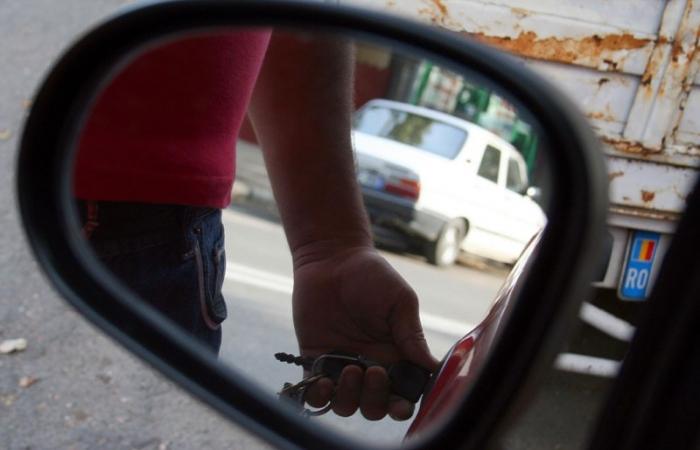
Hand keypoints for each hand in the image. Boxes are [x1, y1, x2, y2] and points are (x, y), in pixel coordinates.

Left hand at [291, 243, 438, 420]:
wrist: (332, 258)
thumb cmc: (372, 275)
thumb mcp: (400, 302)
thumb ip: (413, 336)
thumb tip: (434, 368)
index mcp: (396, 355)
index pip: (403, 394)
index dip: (402, 405)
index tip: (400, 402)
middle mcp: (369, 366)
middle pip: (376, 406)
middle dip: (376, 399)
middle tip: (374, 372)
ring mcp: (341, 365)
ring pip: (347, 405)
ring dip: (350, 398)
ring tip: (350, 370)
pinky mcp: (314, 360)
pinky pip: (315, 394)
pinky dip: (319, 397)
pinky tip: (323, 382)